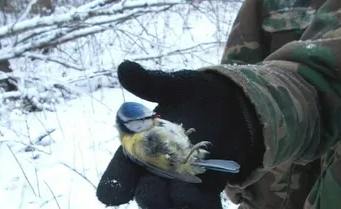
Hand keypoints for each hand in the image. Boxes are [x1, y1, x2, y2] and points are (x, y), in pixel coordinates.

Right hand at [96, 60, 263, 208]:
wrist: (230, 103)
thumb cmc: (195, 93)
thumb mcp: (174, 85)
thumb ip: (150, 82)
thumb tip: (124, 68)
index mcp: (141, 147)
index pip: (120, 171)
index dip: (113, 183)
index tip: (110, 195)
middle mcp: (157, 168)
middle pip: (145, 192)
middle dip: (148, 196)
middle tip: (153, 194)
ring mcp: (182, 180)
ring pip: (171, 203)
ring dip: (174, 206)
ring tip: (182, 201)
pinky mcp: (208, 186)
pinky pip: (202, 204)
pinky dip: (201, 207)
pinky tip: (208, 207)